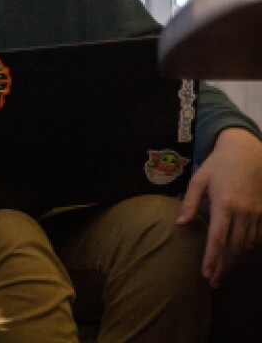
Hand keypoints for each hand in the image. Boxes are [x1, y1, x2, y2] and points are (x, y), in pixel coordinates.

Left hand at [177, 128, 261, 286]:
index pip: (218, 238)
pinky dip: (248, 251)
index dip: (212, 258)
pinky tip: (238, 258)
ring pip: (248, 246)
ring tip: (223, 273)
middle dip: (224, 267)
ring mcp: (256, 214)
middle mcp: (243, 213)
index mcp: (225, 205)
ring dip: (236, 262)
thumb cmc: (218, 165)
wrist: (247, 153)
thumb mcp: (199, 180)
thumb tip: (180, 224)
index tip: (206, 273)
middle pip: (234, 248)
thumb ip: (190, 203)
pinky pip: (257, 238)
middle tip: (213, 282)